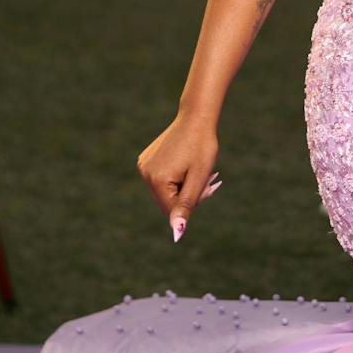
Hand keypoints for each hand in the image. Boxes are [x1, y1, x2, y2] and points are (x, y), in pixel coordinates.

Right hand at [136, 115, 222, 242]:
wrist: (195, 118)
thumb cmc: (202, 147)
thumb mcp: (198, 178)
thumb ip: (185, 206)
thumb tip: (176, 234)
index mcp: (157, 180)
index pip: (172, 211)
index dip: (193, 203)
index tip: (208, 186)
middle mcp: (145, 174)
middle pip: (167, 203)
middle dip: (187, 197)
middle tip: (207, 180)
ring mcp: (143, 166)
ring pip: (164, 193)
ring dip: (182, 188)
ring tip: (196, 171)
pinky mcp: (146, 160)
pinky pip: (161, 181)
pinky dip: (175, 179)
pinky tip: (185, 165)